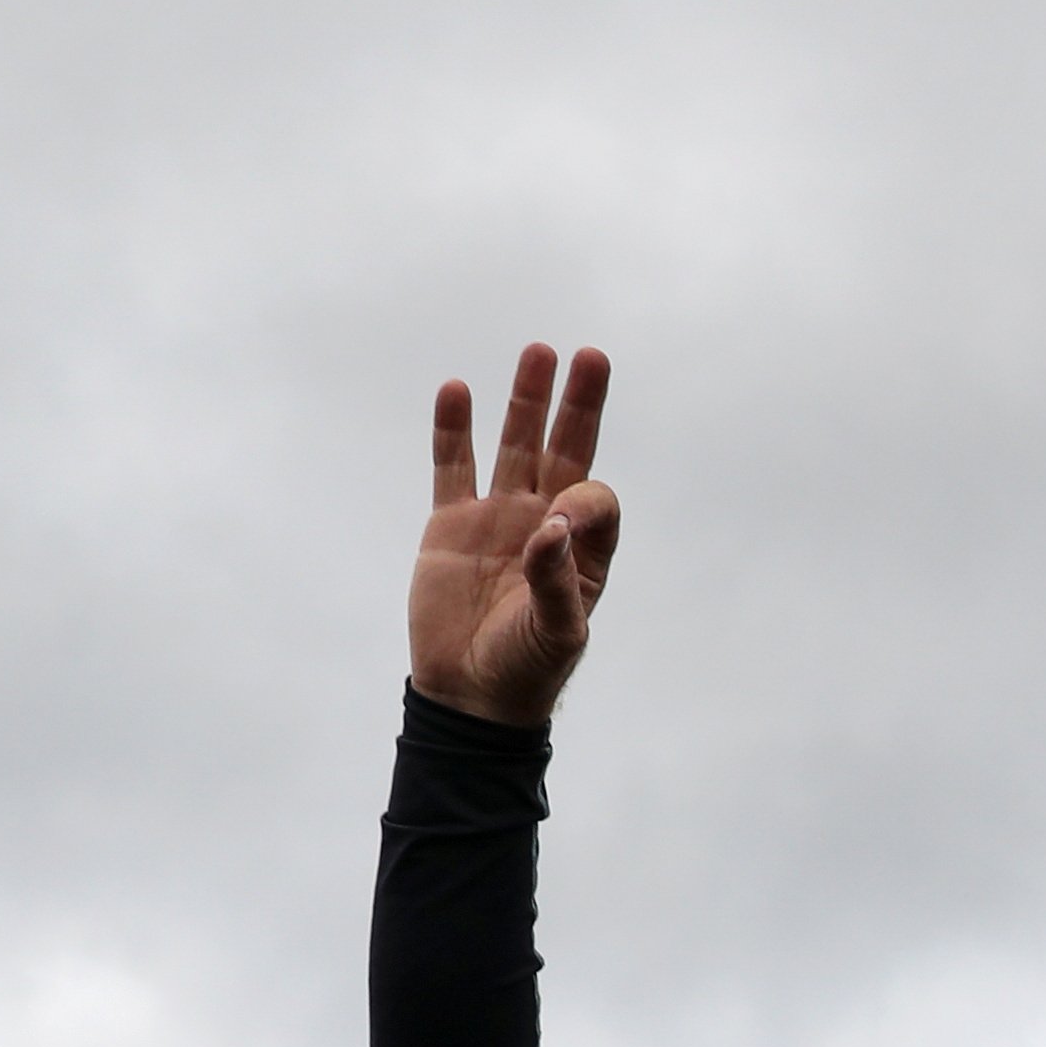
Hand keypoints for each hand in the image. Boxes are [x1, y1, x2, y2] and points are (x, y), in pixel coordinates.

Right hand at [408, 345, 620, 725]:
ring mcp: (497, 517)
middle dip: (577, 405)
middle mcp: (546, 523)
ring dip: (525, 402)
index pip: (594, 497)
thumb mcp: (557, 632)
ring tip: (538, 353)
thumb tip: (552, 526)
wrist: (471, 693)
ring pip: (515, 446)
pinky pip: (453, 466)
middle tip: (591, 357)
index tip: (559, 522)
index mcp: (583, 550)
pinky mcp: (451, 523)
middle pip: (566, 450)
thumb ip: (556, 581)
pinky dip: (453, 430)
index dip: (584, 497)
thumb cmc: (526, 667)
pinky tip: (456, 390)